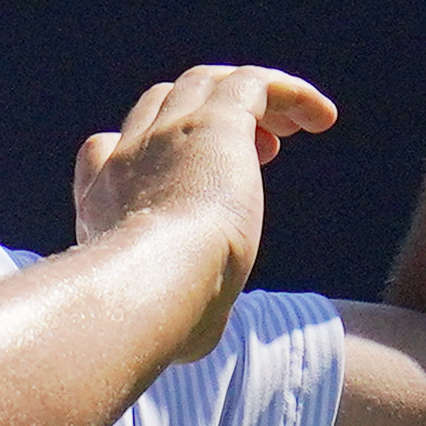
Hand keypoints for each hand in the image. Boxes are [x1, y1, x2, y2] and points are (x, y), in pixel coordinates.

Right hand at [73, 66, 337, 359]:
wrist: (152, 286)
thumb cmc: (157, 319)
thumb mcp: (163, 318)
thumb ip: (179, 317)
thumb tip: (194, 343)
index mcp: (102, 201)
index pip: (107, 147)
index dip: (149, 148)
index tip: (192, 179)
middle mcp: (128, 157)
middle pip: (162, 102)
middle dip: (205, 117)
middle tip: (260, 153)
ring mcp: (168, 134)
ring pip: (206, 82)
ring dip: (250, 97)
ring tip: (296, 128)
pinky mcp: (215, 124)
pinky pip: (253, 83)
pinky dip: (288, 92)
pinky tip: (322, 120)